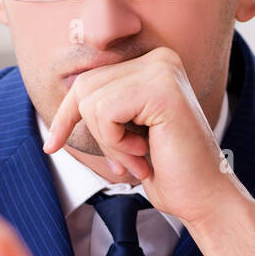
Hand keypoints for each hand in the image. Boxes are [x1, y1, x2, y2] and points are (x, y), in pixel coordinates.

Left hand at [43, 46, 254, 255]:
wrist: (203, 196)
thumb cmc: (167, 170)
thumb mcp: (124, 132)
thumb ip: (102, 108)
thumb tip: (65, 100)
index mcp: (152, 65)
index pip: (87, 80)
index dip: (65, 116)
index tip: (51, 145)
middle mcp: (159, 59)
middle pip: (84, 88)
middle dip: (96, 133)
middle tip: (128, 158)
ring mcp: (162, 70)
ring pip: (92, 102)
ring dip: (109, 142)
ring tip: (140, 156)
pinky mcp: (161, 88)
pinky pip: (105, 112)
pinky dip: (116, 142)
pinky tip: (144, 151)